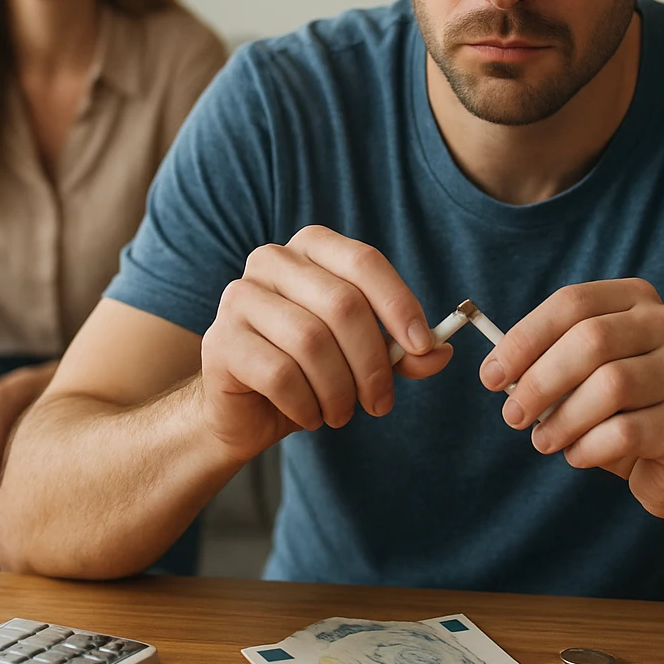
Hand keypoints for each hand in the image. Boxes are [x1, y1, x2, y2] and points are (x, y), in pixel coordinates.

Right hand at [200, 225, 453, 461]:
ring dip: (339, 391)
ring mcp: (240, 297)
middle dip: (372, 364)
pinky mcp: (221, 341)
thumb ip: (402, 351)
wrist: (243, 410)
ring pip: (312, 342)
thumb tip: (441, 351)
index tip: (424, 347)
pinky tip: (308, 414)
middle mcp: (272, 261)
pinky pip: (280, 374)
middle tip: (379, 403)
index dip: (399, 304)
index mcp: (311, 249)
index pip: (364, 262)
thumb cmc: (309, 372)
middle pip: (342, 305)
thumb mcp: (364, 358)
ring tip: (341, 412)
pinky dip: (306, 405)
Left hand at [479, 279, 663, 518]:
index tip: (490, 376)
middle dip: (539, 381)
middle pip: (591, 340)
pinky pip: (627, 432)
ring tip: (543, 441)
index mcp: (636, 299)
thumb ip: (546, 363)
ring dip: (563, 419)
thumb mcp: (581, 375)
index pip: (572, 303)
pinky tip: (577, 455)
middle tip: (513, 416)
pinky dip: (588, 447)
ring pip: (611, 386)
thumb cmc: (618, 408)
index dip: (525, 339)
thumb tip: (498, 372)